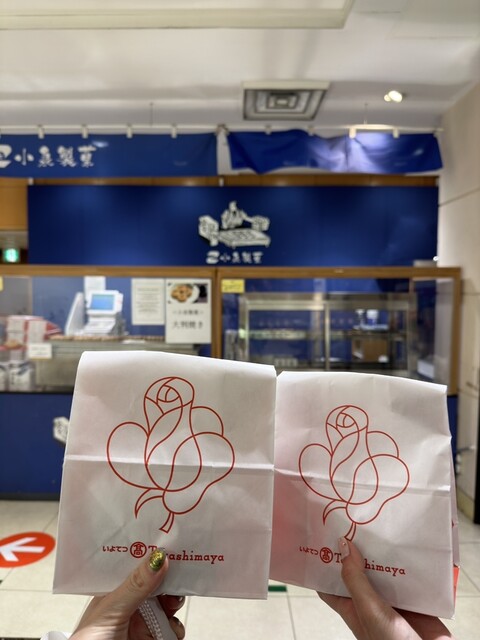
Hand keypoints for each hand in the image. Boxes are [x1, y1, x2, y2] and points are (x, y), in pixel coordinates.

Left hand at [71, 548, 184, 639]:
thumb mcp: (112, 608)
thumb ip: (136, 585)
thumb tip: (158, 557)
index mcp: (115, 589)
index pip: (137, 565)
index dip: (152, 555)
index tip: (168, 546)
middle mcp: (131, 603)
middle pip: (158, 582)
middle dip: (170, 577)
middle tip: (179, 572)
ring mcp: (144, 621)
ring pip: (169, 603)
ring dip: (175, 602)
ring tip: (172, 604)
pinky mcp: (154, 637)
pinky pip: (173, 628)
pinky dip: (175, 627)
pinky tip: (169, 628)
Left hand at [319, 538, 452, 639]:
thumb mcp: (368, 609)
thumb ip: (355, 579)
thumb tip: (342, 546)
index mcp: (352, 606)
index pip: (329, 583)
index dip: (323, 563)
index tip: (319, 538)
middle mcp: (370, 602)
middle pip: (358, 570)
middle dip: (355, 549)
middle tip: (351, 521)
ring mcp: (392, 600)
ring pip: (383, 570)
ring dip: (382, 553)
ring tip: (377, 525)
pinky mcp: (415, 600)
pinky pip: (408, 576)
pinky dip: (407, 562)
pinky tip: (405, 544)